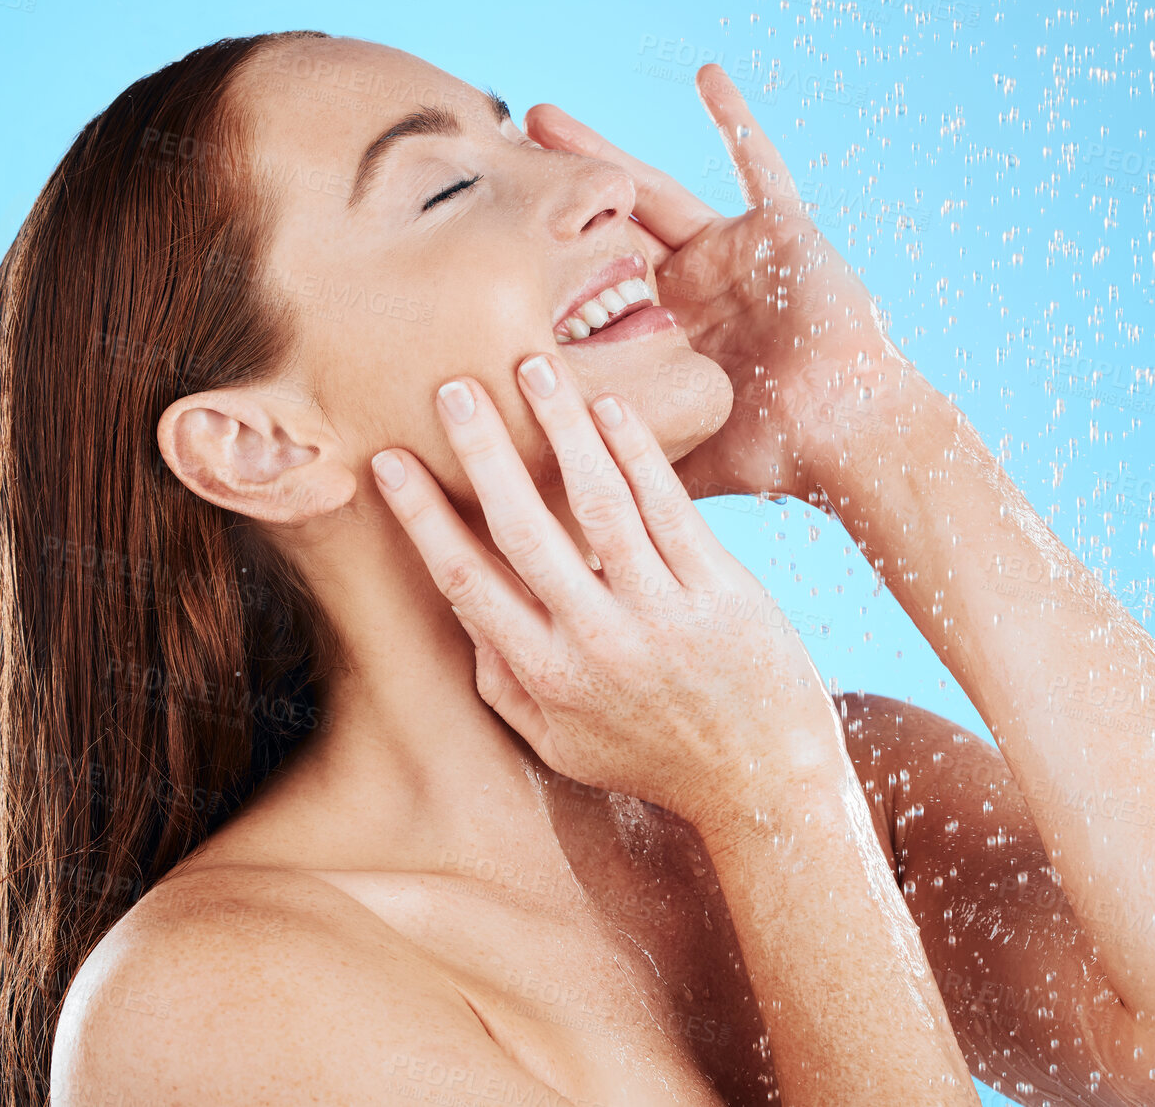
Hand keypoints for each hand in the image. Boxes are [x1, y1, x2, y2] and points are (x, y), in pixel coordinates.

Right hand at [368, 351, 849, 833]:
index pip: (466, 580)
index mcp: (547, 676)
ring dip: (561, 428)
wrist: (764, 784)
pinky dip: (636, 452)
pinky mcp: (717, 589)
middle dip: (481, 452)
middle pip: (522, 528)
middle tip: (454, 389)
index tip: (390, 463)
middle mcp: (596, 641)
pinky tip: (609, 408)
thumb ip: (505, 688)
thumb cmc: (655, 760)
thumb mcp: (563, 746)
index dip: (422, 517)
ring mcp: (659, 611)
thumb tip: (466, 619)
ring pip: (598, 502)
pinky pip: (668, 507)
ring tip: (533, 370)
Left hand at [526, 65, 908, 500]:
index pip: (590, 286)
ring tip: (539, 120)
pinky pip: (761, 163)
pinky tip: (707, 76)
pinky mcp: (780, 231)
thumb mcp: (682, 452)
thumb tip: (561, 521)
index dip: (543, 261)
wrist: (849, 432)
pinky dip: (738, 121)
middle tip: (491, 162)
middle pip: (607, 229)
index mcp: (668, 332)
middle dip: (552, 198)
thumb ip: (629, 464)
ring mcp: (734, 253)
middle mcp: (695, 286)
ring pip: (652, 190)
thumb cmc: (777, 452)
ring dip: (597, 155)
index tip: (486, 241)